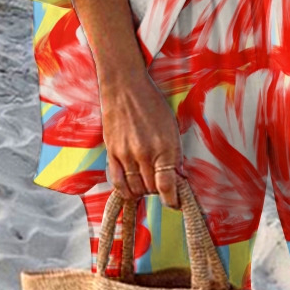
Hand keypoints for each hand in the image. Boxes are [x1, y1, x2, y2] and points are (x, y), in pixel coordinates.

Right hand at [100, 70, 182, 208]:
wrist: (125, 87)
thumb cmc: (152, 105)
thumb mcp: (172, 128)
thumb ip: (175, 155)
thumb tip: (178, 178)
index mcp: (164, 148)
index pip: (167, 186)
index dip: (172, 200)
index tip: (174, 203)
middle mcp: (144, 154)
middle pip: (152, 189)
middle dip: (159, 191)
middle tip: (161, 185)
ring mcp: (126, 154)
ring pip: (135, 188)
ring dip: (143, 191)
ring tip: (147, 183)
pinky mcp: (112, 153)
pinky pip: (116, 181)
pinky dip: (125, 190)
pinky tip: (131, 189)